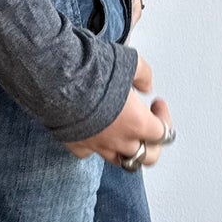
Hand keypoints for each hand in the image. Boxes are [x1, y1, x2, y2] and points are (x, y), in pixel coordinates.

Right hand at [62, 53, 171, 167]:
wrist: (58, 79)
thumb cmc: (93, 70)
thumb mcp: (129, 61)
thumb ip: (143, 75)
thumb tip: (147, 84)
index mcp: (137, 122)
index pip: (163, 133)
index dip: (164, 118)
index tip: (157, 104)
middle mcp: (119, 140)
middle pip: (147, 157)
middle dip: (152, 144)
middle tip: (149, 127)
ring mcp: (97, 146)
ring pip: (120, 160)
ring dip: (127, 150)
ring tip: (125, 133)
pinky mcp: (76, 145)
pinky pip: (90, 153)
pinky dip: (95, 146)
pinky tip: (95, 131)